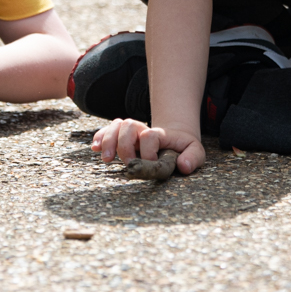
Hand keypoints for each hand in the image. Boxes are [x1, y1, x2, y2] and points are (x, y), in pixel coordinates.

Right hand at [90, 119, 204, 174]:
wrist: (174, 139)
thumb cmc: (184, 148)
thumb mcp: (196, 151)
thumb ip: (193, 157)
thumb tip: (183, 166)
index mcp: (160, 134)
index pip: (149, 136)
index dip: (148, 151)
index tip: (151, 164)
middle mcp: (143, 130)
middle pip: (128, 125)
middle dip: (125, 146)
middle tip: (129, 164)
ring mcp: (131, 133)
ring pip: (116, 126)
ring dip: (108, 141)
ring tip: (107, 159)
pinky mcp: (121, 137)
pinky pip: (107, 131)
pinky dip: (99, 138)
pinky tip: (95, 148)